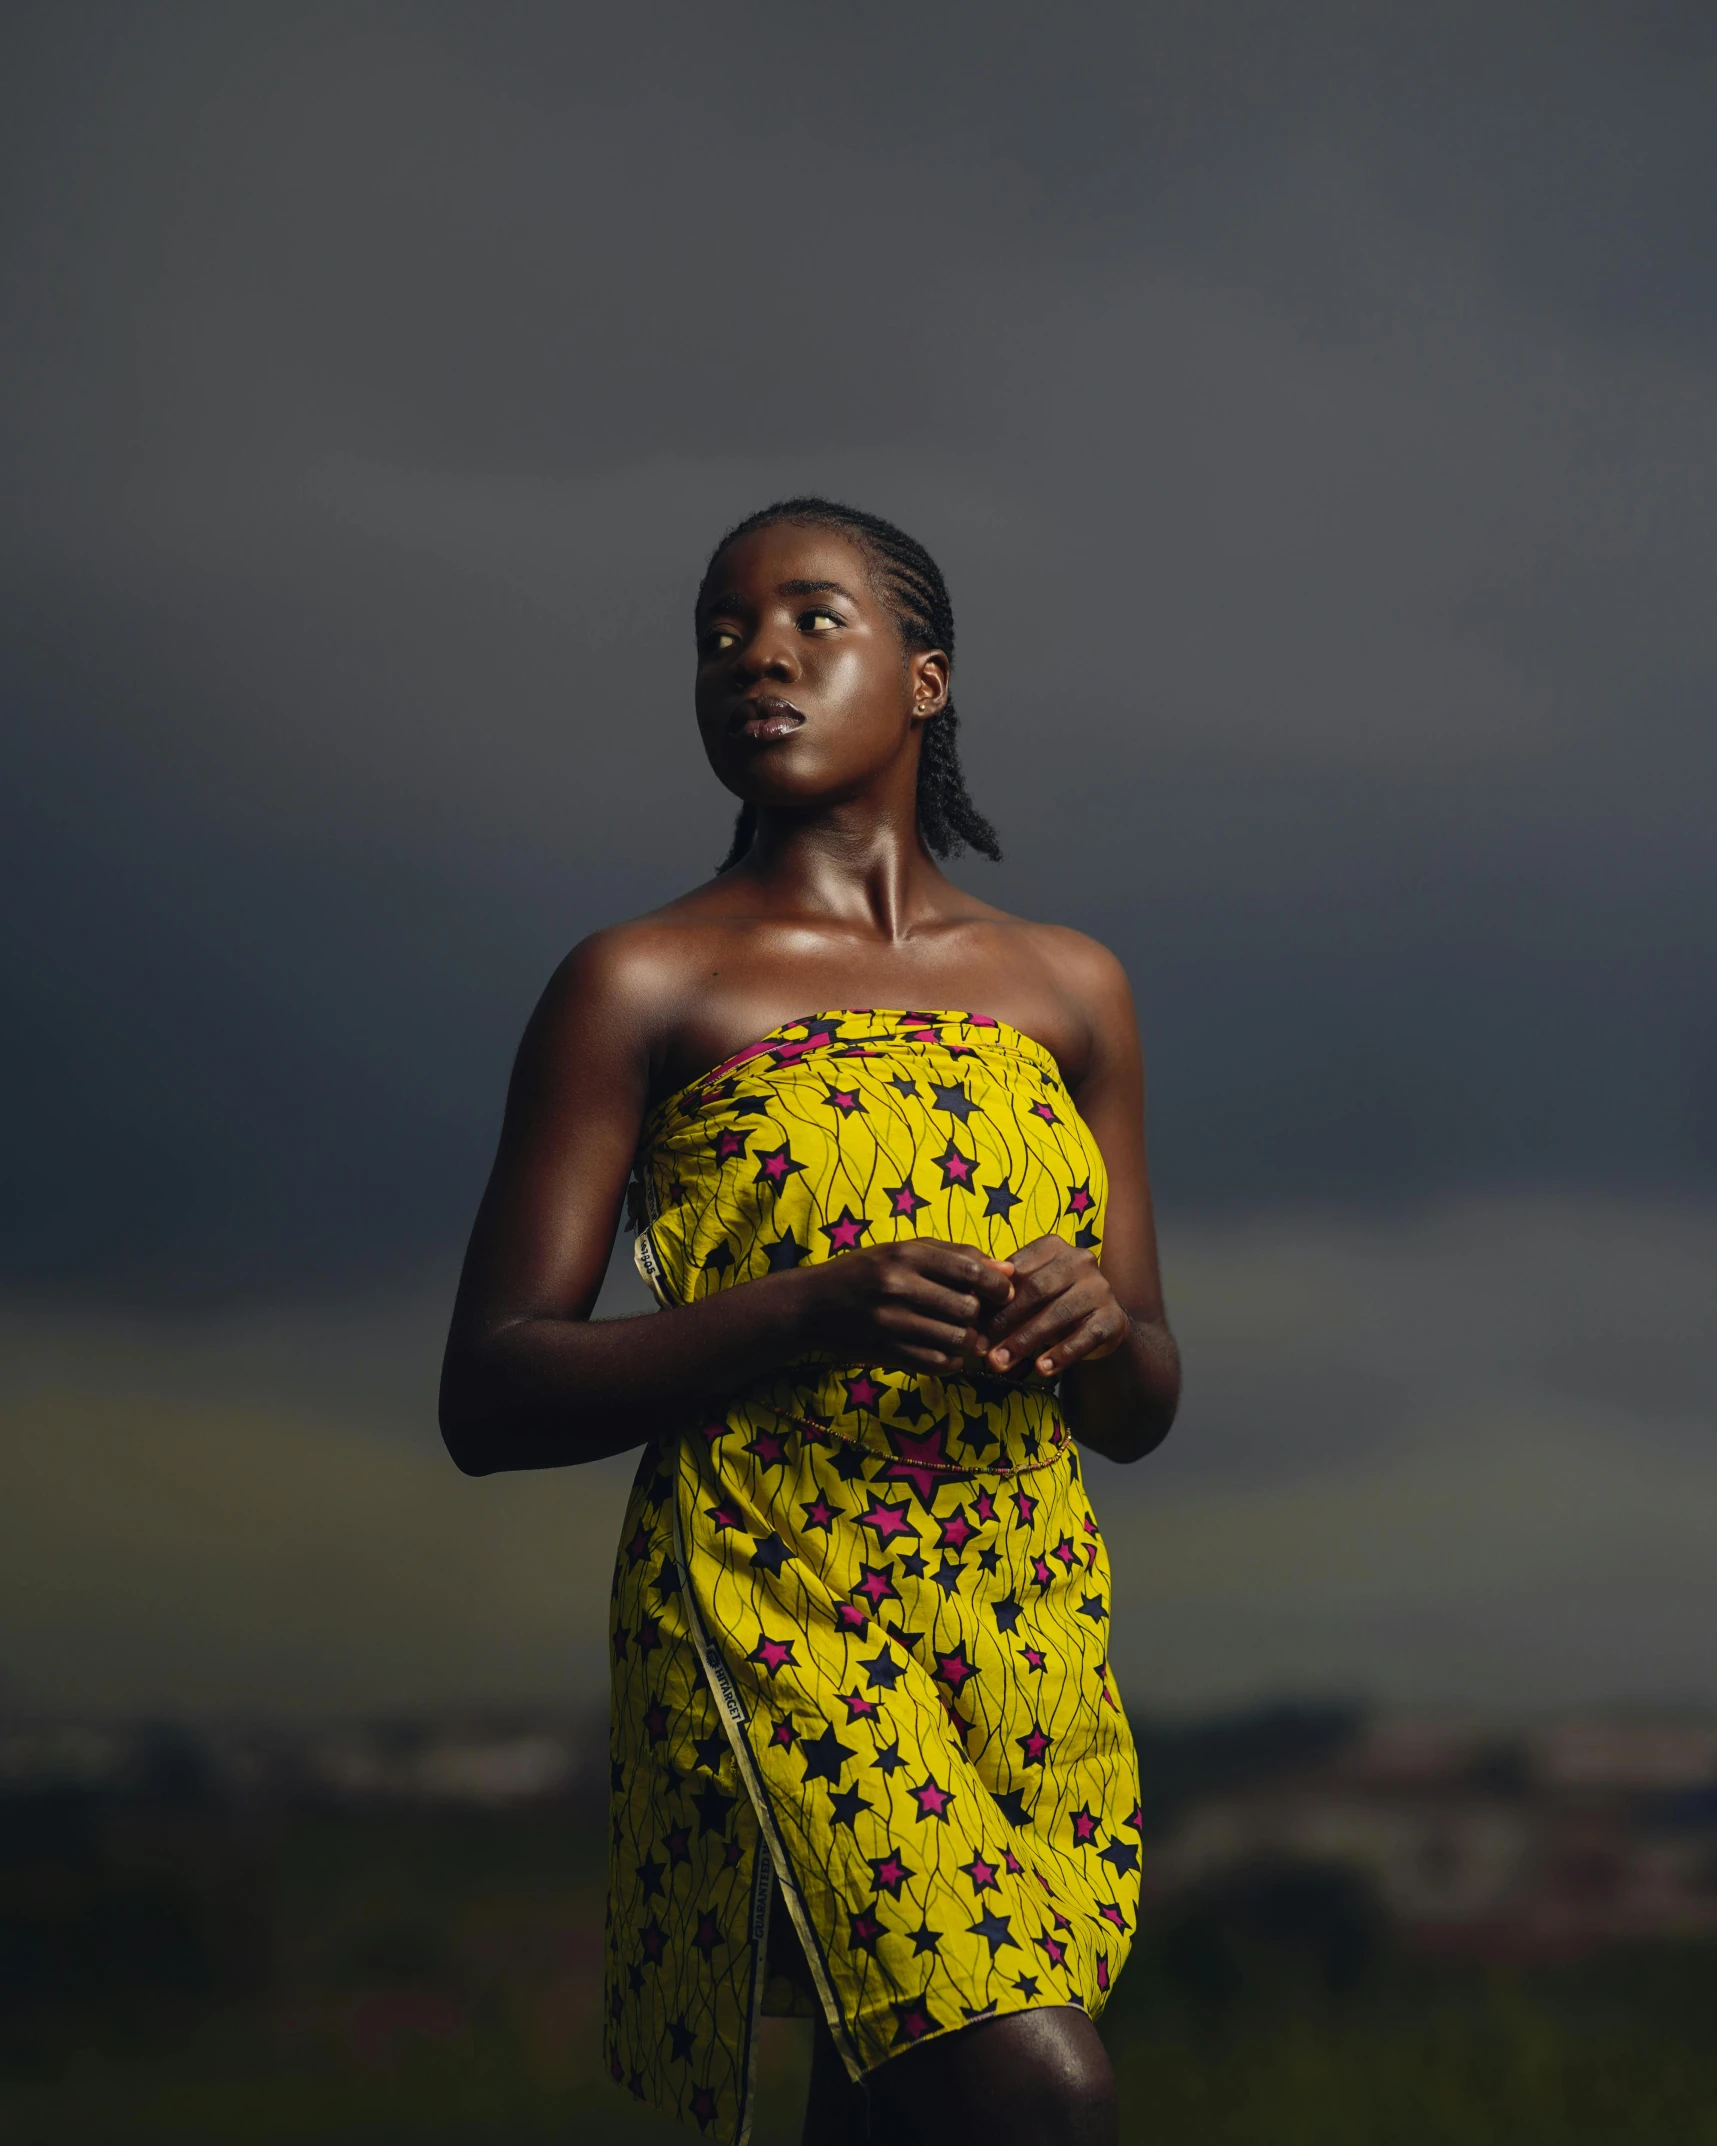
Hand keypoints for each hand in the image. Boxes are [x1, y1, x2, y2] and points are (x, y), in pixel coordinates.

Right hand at [795, 1240, 1016, 1372]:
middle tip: (974, 1316)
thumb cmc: (864, 1272)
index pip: (970, 1270)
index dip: (997, 1285)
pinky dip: (951, 1361)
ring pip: (958, 1339)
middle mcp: (898, 1286)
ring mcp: (891, 1322)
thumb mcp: (903, 1251)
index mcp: (906, 1254)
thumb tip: (1007, 1270)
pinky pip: (939, 1363)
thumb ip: (955, 1255)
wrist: (811, 1305)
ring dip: (968, 1341)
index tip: (1004, 1293)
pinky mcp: (886, 1352)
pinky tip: (944, 1351)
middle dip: (980, 1315)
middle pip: (968, 1308)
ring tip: (960, 1334)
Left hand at [978, 1235, 1128, 1378]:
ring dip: (1025, 1342)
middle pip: (1036, 1291)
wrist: (1099, 1326)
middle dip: (1004, 1323)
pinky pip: (1085, 1337)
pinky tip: (1041, 1369)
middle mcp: (1080, 1260)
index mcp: (1054, 1246)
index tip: (971, 1325)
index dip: (991, 1299)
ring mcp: (1100, 1288)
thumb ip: (1002, 1293)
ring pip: (1057, 1315)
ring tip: (1000, 1363)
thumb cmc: (1051, 1304)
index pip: (1017, 1271)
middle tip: (981, 1349)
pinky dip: (1061, 1354)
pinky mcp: (1113, 1318)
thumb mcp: (1028, 1293)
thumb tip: (965, 1304)